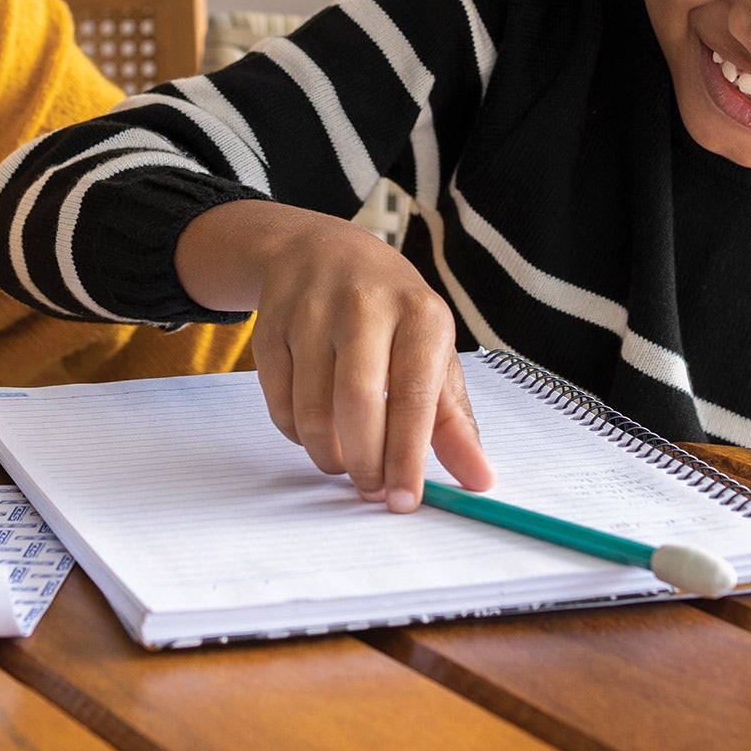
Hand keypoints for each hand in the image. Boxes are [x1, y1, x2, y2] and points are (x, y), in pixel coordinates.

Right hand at [174, 199, 494, 510]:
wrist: (320, 249)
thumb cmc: (389, 311)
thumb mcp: (432, 350)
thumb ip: (453, 420)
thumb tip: (479, 481)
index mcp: (419, 313)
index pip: (414, 396)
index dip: (408, 457)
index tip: (404, 501)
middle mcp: (364, 305)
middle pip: (358, 403)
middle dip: (364, 462)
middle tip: (371, 489)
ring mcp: (311, 312)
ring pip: (311, 409)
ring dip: (327, 453)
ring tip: (344, 462)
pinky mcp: (270, 327)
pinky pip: (278, 402)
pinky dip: (296, 433)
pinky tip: (315, 431)